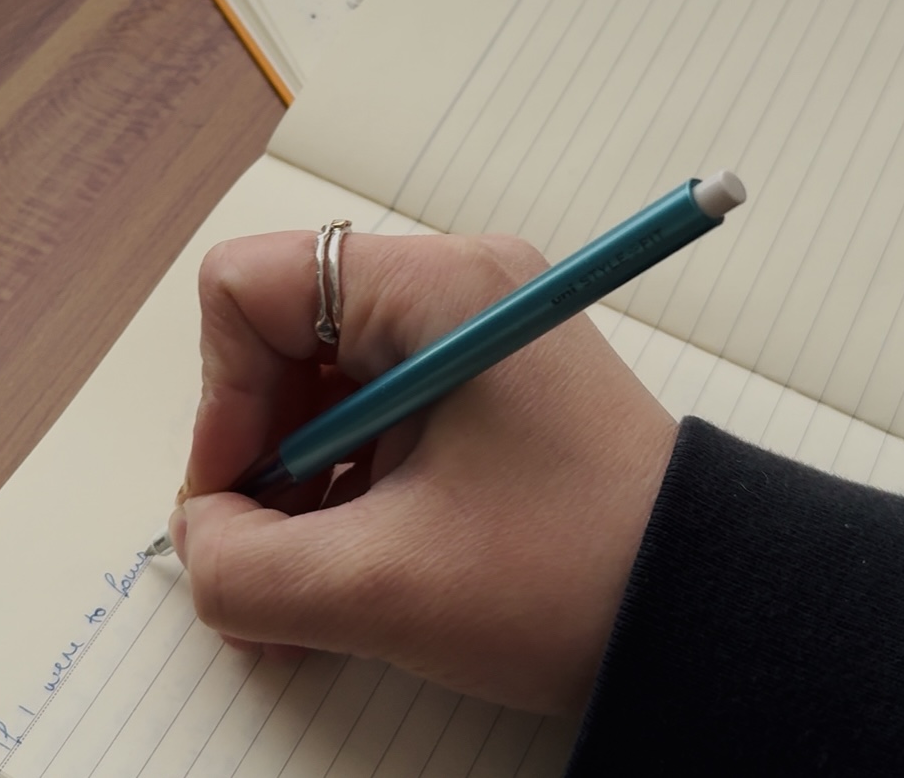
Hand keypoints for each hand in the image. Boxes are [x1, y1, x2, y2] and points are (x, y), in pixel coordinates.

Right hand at [169, 230, 676, 715]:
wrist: (706, 615)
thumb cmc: (574, 580)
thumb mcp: (382, 588)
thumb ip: (242, 569)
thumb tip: (197, 538)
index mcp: (436, 290)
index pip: (251, 287)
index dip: (221, 399)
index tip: (240, 498)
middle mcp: (451, 291)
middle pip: (279, 343)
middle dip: (256, 460)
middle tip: (261, 562)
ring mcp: (466, 339)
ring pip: (318, 390)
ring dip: (292, 492)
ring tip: (303, 596)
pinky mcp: (478, 389)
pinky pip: (369, 420)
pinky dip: (339, 494)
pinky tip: (345, 574)